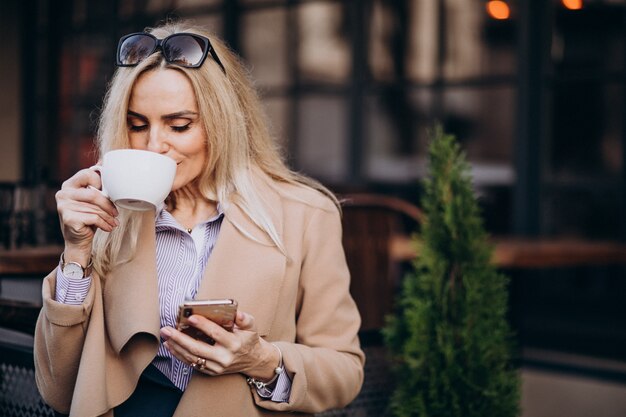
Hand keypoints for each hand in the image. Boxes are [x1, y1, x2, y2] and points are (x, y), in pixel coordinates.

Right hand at [56, 168, 118, 262]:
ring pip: (95, 208)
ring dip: (109, 217)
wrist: (78, 241)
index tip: (108, 194)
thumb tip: (104, 163)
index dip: (100, 183)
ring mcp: (64, 206)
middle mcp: (63, 194)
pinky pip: (94, 218)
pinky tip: (108, 227)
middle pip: (94, 194)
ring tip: (114, 222)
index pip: (87, 174)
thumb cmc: (88, 218)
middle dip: (108, 205)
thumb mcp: (92, 201)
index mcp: (68, 185)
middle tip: (116, 213)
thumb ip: (96, 186)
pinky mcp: (69, 218)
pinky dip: (104, 224)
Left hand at [160, 311, 278, 380]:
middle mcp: (224, 357)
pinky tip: (170, 346)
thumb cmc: (249, 339)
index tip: (190, 317)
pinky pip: (192, 364)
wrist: (254, 360)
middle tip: (166, 329)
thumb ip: (245, 319)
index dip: (203, 325)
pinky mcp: (211, 372)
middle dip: (179, 338)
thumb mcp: (252, 326)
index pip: (216, 334)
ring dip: (176, 347)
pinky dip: (180, 355)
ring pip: (192, 357)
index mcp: (234, 343)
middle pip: (198, 348)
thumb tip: (237, 313)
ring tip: (165, 336)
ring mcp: (217, 366)